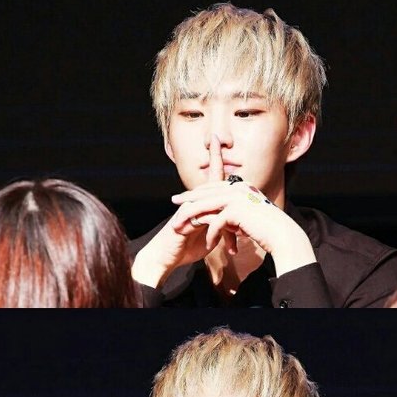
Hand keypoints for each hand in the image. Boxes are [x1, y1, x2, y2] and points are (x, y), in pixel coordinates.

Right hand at [132, 135, 229, 287]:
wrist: (164, 259)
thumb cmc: (184, 248)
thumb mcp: (207, 236)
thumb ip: (218, 226)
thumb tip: (232, 223)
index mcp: (199, 204)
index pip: (210, 179)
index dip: (214, 160)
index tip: (217, 139)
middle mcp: (192, 202)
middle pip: (210, 181)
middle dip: (214, 159)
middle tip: (217, 136)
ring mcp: (187, 210)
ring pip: (211, 200)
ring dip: (225, 204)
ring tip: (231, 190)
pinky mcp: (183, 221)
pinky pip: (204, 216)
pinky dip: (218, 222)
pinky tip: (225, 221)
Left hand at [172, 181, 316, 276]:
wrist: (282, 235)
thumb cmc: (267, 229)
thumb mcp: (248, 217)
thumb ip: (235, 213)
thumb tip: (223, 218)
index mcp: (240, 186)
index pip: (213, 186)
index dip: (197, 191)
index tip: (183, 196)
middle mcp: (238, 188)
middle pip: (206, 192)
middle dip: (188, 198)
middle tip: (173, 203)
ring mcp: (237, 198)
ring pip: (206, 206)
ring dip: (192, 216)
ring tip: (180, 225)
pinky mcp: (237, 210)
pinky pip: (216, 222)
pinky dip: (211, 235)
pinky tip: (209, 245)